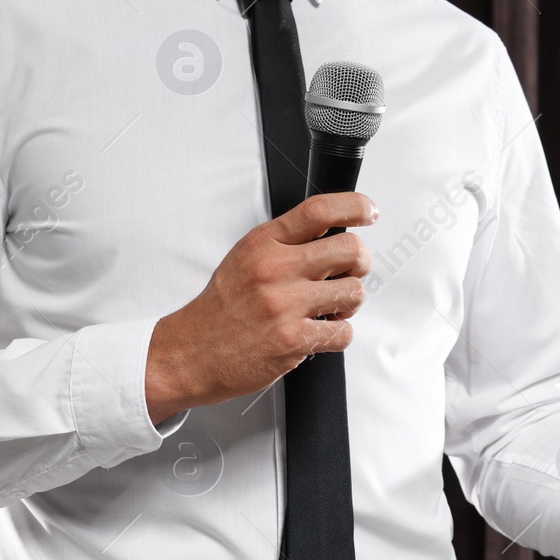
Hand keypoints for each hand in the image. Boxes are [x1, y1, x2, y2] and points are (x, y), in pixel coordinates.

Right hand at [144, 192, 375, 422]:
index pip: (319, 210)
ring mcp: (285, 305)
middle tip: (349, 272)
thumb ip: (285, 243)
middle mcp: (275, 269)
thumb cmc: (222, 308)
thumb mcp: (245, 258)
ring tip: (329, 308)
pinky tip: (319, 332)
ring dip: (349, 302)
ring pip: (354, 292)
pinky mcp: (292, 340)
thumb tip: (332, 233)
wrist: (190, 352)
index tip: (368, 212)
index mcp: (264, 243)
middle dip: (360, 262)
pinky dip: (338, 334)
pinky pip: (343, 332)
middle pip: (351, 249)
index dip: (355, 206)